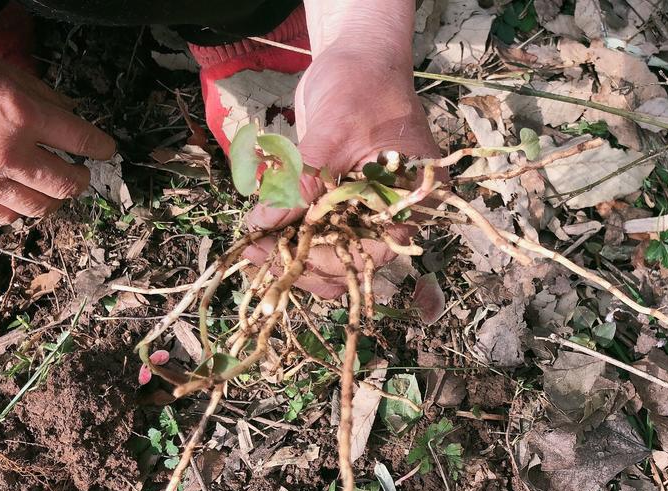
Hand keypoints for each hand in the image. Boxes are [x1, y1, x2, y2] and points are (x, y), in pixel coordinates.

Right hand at [0, 38, 115, 223]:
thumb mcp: (1, 71)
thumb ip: (43, 96)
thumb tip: (72, 116)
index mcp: (20, 114)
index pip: (81, 140)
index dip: (101, 147)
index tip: (105, 150)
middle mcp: (5, 151)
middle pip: (67, 183)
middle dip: (82, 178)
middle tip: (81, 172)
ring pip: (39, 206)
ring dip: (53, 197)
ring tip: (53, 185)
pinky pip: (4, 215)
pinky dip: (18, 208)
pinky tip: (21, 194)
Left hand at [244, 48, 439, 297]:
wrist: (360, 55)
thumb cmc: (362, 84)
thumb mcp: (332, 132)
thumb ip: (302, 181)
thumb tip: (263, 222)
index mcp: (412, 198)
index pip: (371, 249)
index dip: (325, 259)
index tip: (278, 254)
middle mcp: (395, 209)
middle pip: (351, 255)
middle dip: (304, 258)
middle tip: (255, 249)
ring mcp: (369, 203)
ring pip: (333, 246)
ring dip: (295, 248)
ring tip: (255, 242)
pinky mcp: (345, 195)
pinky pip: (321, 225)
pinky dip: (294, 230)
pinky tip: (263, 228)